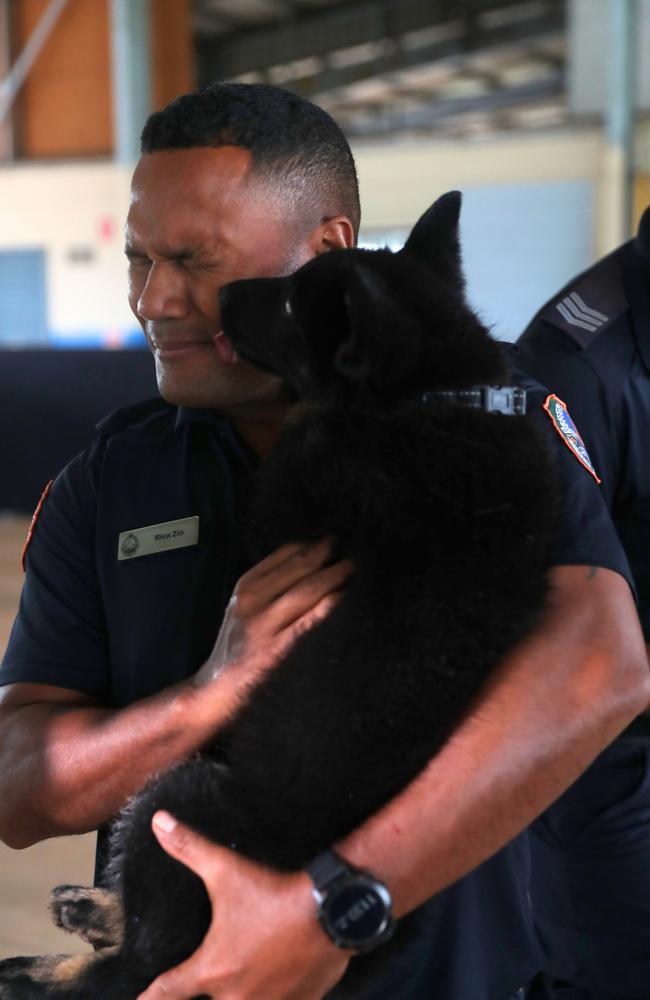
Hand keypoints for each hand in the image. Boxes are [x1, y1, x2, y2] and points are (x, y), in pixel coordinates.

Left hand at [136, 812, 350, 999]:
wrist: (334, 907)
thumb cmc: (275, 892)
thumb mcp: (225, 869)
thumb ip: (188, 848)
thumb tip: (159, 822)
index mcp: (213, 970)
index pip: (167, 993)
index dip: (149, 997)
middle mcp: (237, 996)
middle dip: (202, 995)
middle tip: (200, 985)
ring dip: (239, 996)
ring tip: (239, 984)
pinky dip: (276, 998)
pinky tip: (278, 987)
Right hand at [194, 539, 352, 691]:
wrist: (214, 691)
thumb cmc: (237, 648)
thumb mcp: (244, 608)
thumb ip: (269, 585)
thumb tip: (311, 560)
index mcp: (246, 586)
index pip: (286, 553)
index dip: (314, 543)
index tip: (334, 540)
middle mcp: (253, 601)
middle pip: (300, 567)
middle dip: (329, 554)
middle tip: (355, 549)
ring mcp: (264, 626)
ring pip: (307, 590)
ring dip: (335, 575)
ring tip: (355, 568)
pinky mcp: (276, 651)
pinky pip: (309, 621)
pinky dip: (329, 605)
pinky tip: (344, 597)